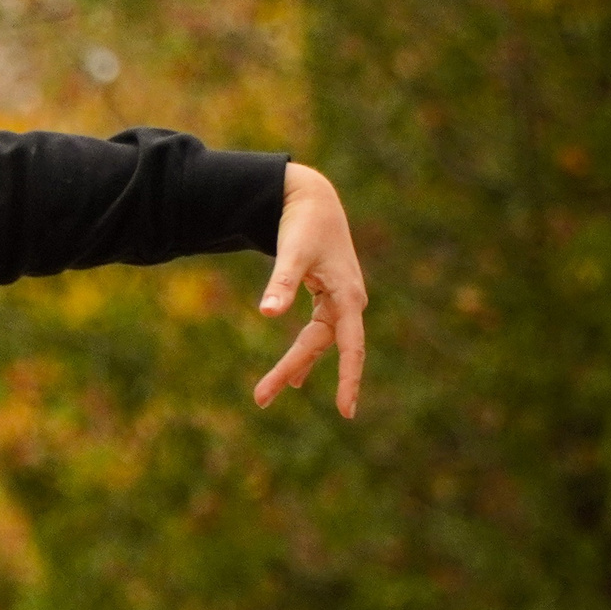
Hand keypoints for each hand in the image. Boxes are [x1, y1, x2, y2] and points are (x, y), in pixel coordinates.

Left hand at [254, 162, 367, 417]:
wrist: (312, 199)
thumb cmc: (304, 224)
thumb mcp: (293, 252)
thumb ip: (282, 283)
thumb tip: (267, 313)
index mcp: (348, 296)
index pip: (351, 347)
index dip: (348, 379)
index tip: (344, 410)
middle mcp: (348, 303)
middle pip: (321, 346)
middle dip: (291, 370)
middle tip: (259, 399)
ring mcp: (340, 301)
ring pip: (317, 342)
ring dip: (294, 365)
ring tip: (266, 394)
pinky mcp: (329, 297)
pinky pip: (318, 333)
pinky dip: (304, 352)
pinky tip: (293, 377)